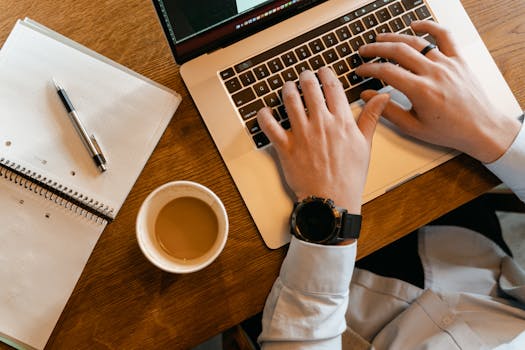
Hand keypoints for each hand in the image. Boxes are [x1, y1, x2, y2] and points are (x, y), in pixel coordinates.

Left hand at [256, 67, 388, 213]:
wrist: (332, 200)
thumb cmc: (349, 176)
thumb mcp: (365, 145)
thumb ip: (370, 117)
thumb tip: (382, 97)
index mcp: (341, 121)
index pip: (332, 87)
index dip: (326, 74)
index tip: (322, 70)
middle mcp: (320, 124)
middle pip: (310, 88)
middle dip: (306, 77)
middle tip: (304, 75)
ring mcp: (302, 135)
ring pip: (290, 101)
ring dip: (287, 89)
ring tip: (288, 86)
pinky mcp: (286, 148)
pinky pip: (270, 126)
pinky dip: (265, 116)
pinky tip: (265, 110)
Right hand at [356, 20, 520, 162]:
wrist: (480, 128)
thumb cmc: (449, 130)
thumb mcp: (412, 127)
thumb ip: (387, 110)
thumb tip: (368, 97)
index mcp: (421, 91)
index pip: (387, 71)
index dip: (369, 68)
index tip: (360, 69)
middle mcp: (434, 73)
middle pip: (399, 51)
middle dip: (377, 48)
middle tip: (364, 50)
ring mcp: (447, 63)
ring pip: (417, 42)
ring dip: (395, 37)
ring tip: (381, 38)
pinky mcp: (458, 60)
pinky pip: (444, 36)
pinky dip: (429, 26)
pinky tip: (415, 26)